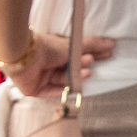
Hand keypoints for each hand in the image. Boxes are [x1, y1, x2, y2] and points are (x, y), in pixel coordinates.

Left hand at [0, 29, 117, 96]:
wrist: (25, 54)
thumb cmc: (47, 46)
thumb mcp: (73, 45)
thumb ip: (92, 44)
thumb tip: (112, 43)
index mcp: (54, 51)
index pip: (76, 55)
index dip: (90, 55)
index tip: (107, 55)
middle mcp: (47, 63)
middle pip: (69, 69)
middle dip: (83, 67)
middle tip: (95, 63)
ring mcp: (40, 77)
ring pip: (62, 80)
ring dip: (75, 77)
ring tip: (87, 71)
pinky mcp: (34, 89)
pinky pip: (50, 93)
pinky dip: (62, 91)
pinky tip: (74, 88)